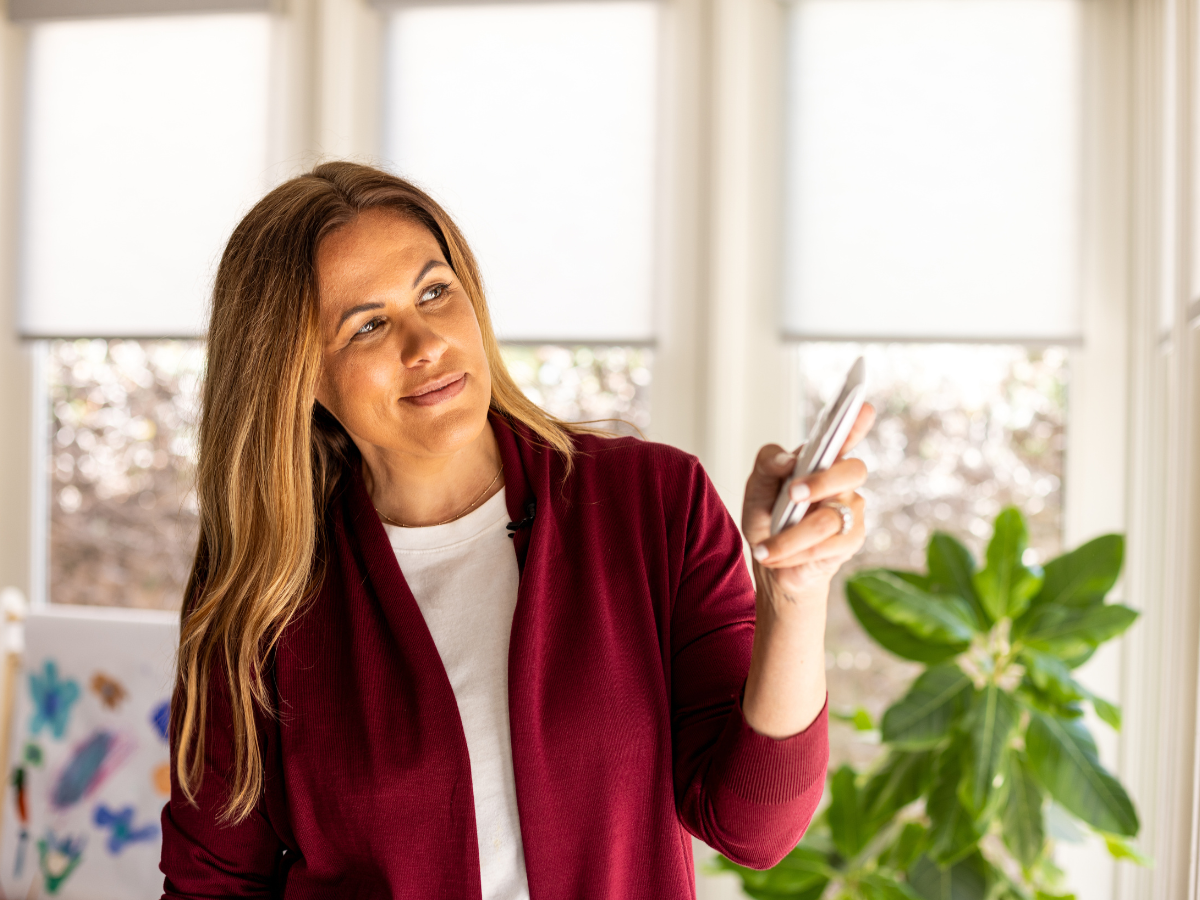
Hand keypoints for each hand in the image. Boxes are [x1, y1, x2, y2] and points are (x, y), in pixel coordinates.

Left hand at [741, 403, 874, 604]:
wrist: (771, 559)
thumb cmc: (768, 515)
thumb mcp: (757, 486)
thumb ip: (768, 464)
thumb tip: (789, 461)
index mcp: (821, 460)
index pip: (845, 436)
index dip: (856, 423)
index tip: (862, 407)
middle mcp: (842, 480)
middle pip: (852, 470)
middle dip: (822, 481)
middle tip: (793, 493)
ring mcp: (851, 509)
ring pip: (829, 518)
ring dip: (790, 536)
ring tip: (764, 548)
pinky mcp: (851, 540)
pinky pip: (826, 546)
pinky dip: (794, 553)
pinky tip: (776, 557)